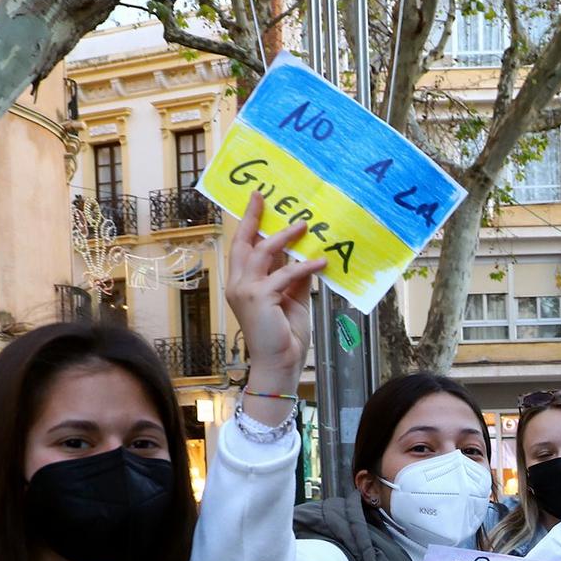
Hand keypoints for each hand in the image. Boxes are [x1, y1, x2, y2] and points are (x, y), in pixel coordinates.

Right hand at [226, 192, 327, 398]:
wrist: (279, 364)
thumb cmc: (284, 336)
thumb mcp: (292, 301)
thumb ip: (295, 279)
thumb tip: (305, 256)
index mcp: (242, 284)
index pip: (244, 248)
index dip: (250, 225)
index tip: (258, 203)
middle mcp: (238, 284)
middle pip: (244, 243)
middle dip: (254, 218)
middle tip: (265, 196)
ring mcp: (245, 291)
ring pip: (262, 253)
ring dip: (284, 237)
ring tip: (304, 225)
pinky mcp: (259, 298)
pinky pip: (285, 274)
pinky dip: (304, 266)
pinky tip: (322, 262)